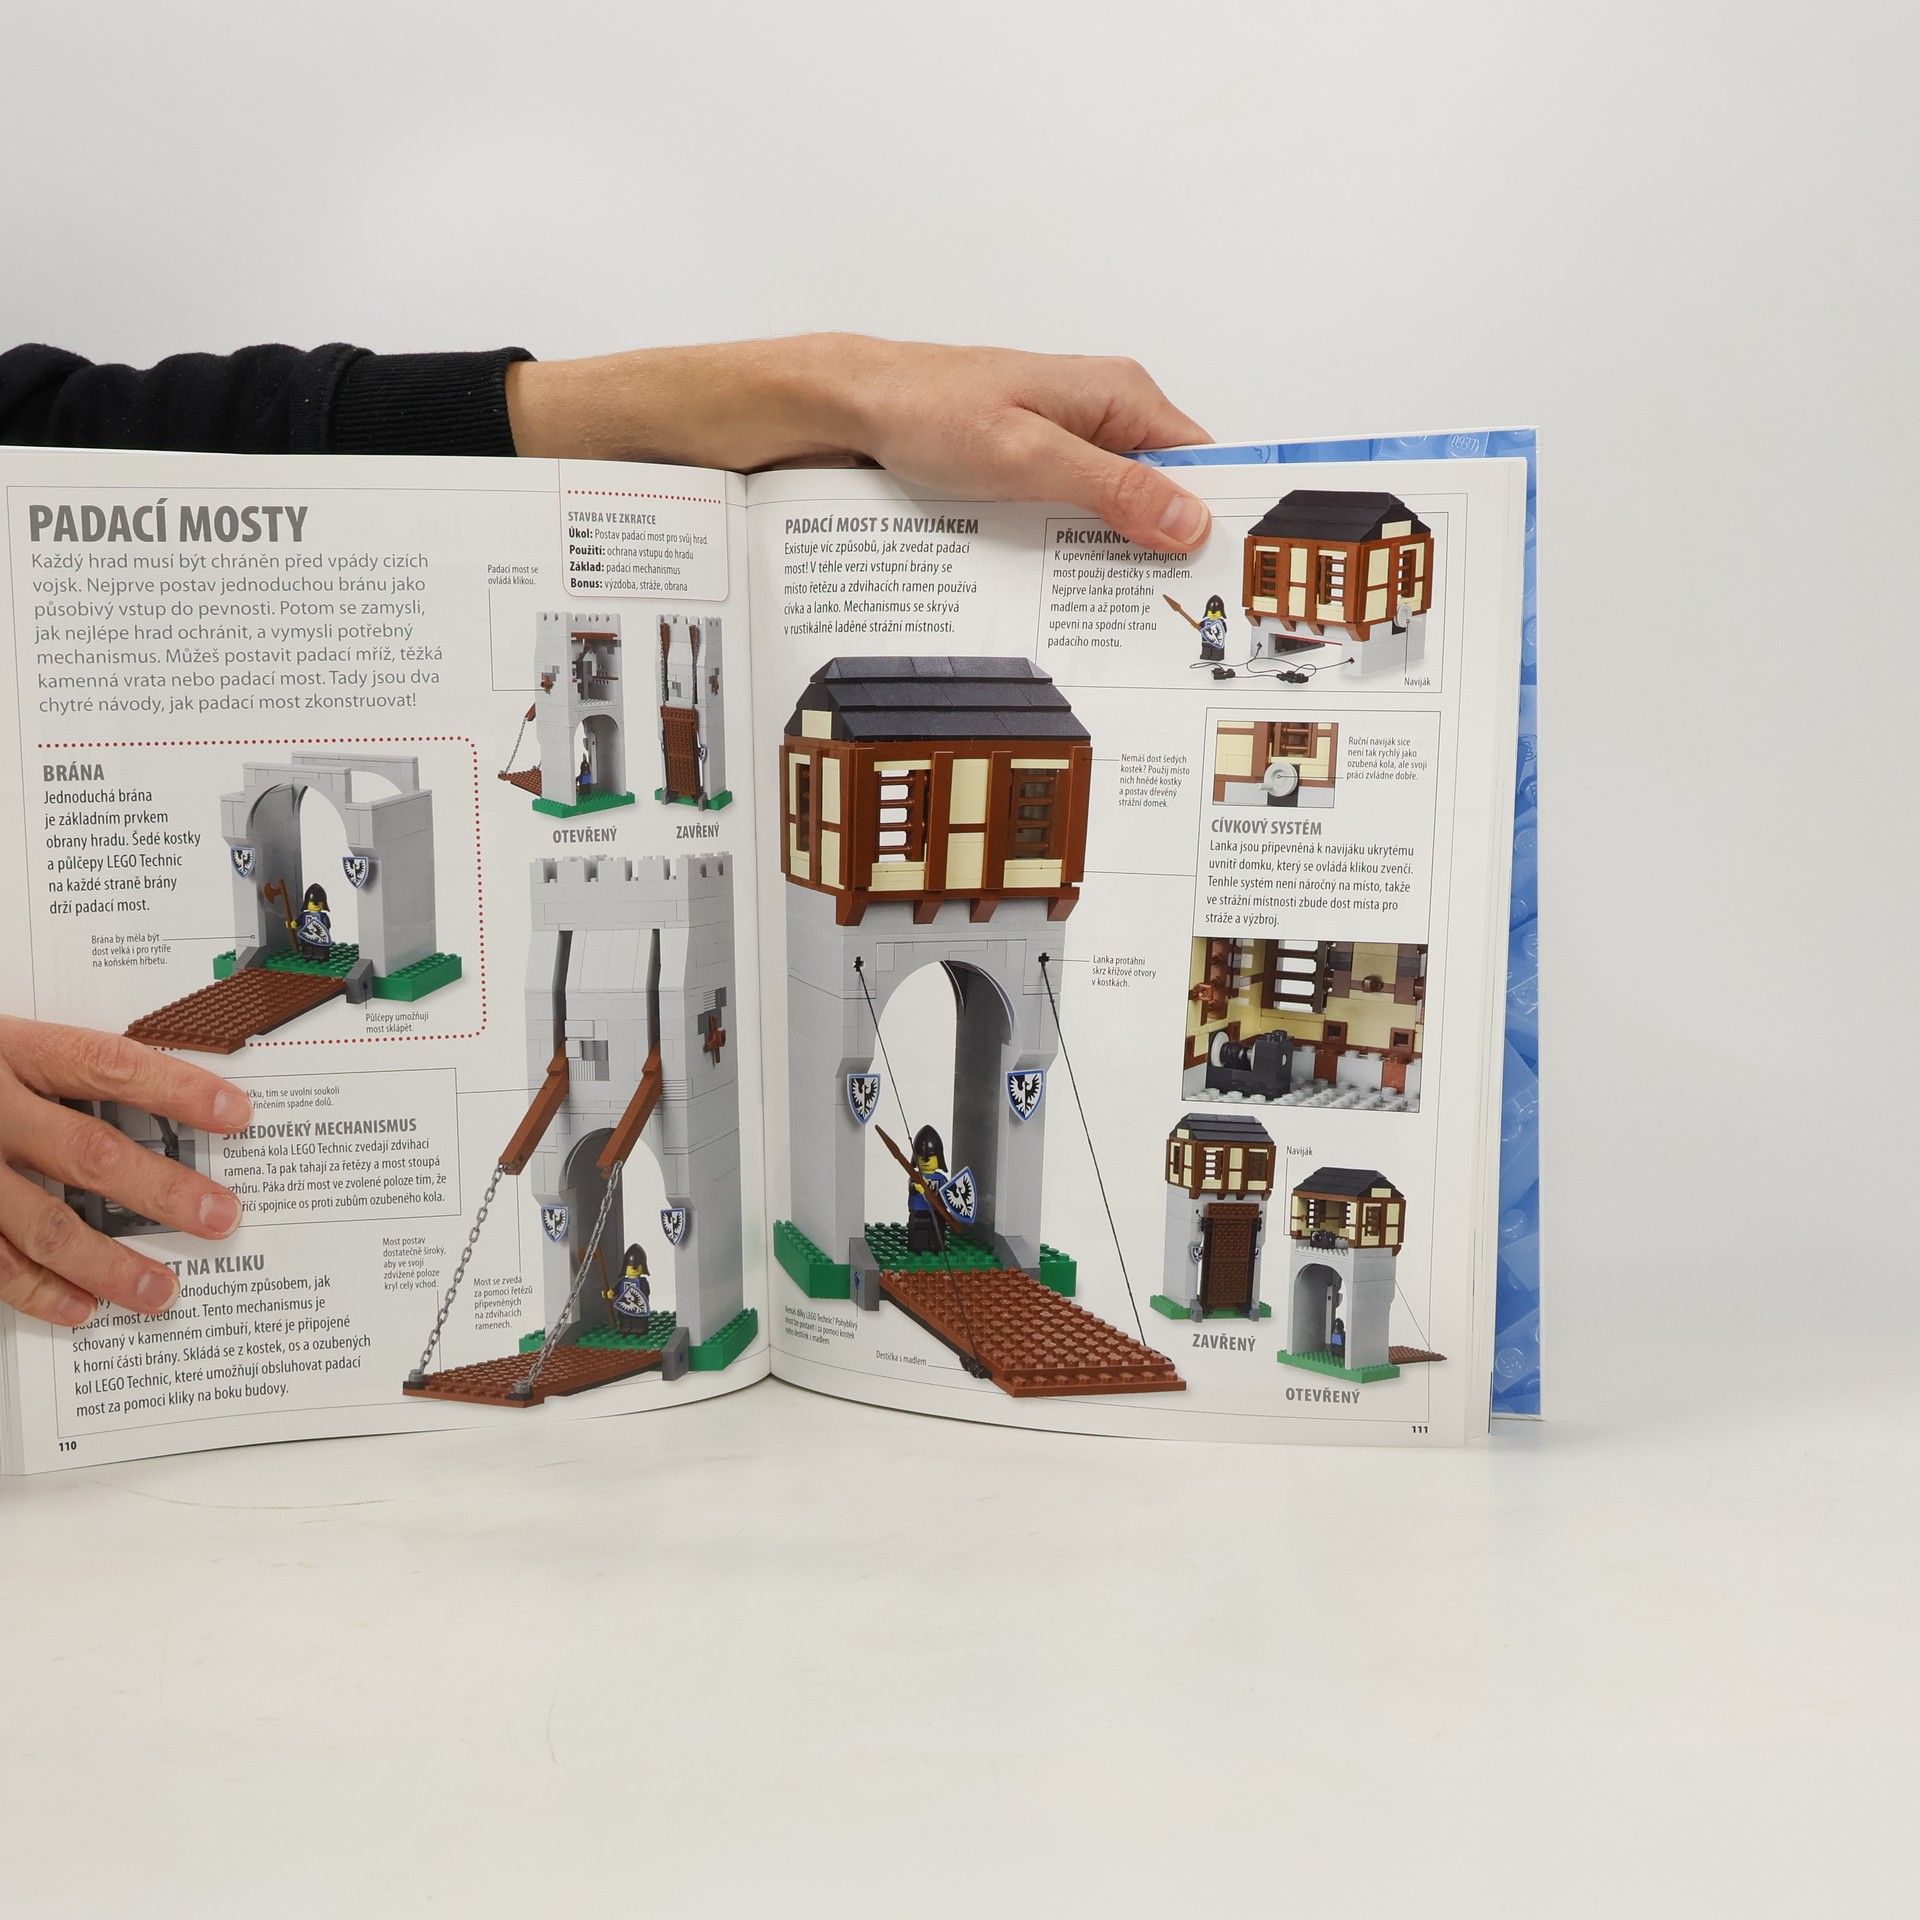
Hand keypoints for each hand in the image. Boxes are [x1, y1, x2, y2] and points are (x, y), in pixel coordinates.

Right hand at [0, 1018, 250, 1327]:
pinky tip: (81, 1309)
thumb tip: (164, 1100)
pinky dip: (35, 1290)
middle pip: (87, 1152)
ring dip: (107, 1263)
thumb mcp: (2, 1043)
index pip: (107, 1066)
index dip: (175, 1090)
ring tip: (162, 1290)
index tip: (237, 1114)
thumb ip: (62, 1071)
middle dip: (162, 1191)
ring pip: (39, 1222)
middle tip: (220, 1217)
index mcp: (8, 1050)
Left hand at [505, 334, 1214, 551]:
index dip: (1218, 517)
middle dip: (1167, 552)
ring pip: (1116, 513)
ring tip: (1125, 621)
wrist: (844, 407)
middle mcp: (1100, 416)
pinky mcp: (1030, 472)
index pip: (1201, 461)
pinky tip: (1067, 596)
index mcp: (1118, 395)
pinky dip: (1073, 555)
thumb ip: (1109, 488)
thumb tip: (1187, 521)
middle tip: (1175, 620)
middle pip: (1163, 494)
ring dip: (1116, 560)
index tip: (1228, 577)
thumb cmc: (926, 410)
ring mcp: (1064, 445)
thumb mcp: (1026, 455)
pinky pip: (1072, 519)